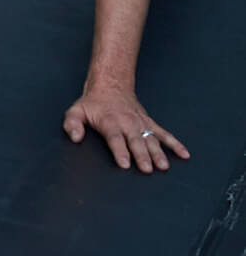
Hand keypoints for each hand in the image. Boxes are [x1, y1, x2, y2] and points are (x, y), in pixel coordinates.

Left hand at [64, 87, 188, 172]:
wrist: (111, 87)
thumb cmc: (92, 103)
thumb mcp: (75, 111)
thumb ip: (72, 124)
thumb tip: (75, 137)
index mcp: (110, 122)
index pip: (115, 139)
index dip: (120, 152)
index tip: (124, 164)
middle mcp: (128, 123)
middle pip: (135, 142)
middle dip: (141, 156)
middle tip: (147, 169)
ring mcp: (141, 124)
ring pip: (151, 140)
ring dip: (158, 153)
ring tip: (163, 166)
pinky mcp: (149, 123)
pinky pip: (165, 134)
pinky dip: (175, 144)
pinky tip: (184, 154)